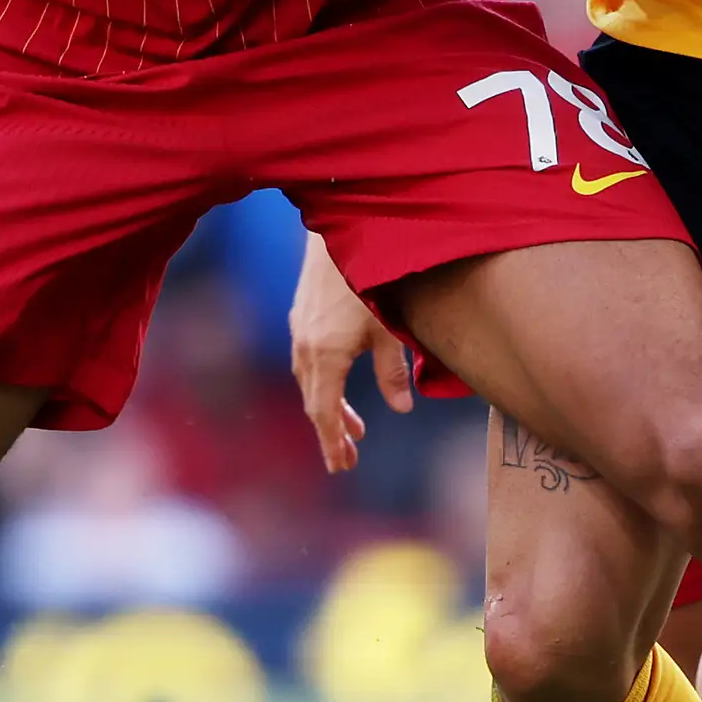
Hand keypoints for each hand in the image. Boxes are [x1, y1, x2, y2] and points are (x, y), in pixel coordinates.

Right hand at [290, 236, 412, 474]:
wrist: (339, 234)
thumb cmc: (367, 279)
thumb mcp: (387, 328)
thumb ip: (392, 372)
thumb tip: (402, 409)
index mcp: (325, 356)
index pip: (324, 413)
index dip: (333, 442)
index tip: (341, 466)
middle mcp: (306, 348)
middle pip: (314, 403)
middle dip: (331, 433)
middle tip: (348, 459)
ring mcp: (300, 332)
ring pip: (310, 384)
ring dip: (329, 409)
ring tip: (354, 430)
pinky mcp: (301, 318)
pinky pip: (308, 364)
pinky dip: (323, 385)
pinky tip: (339, 387)